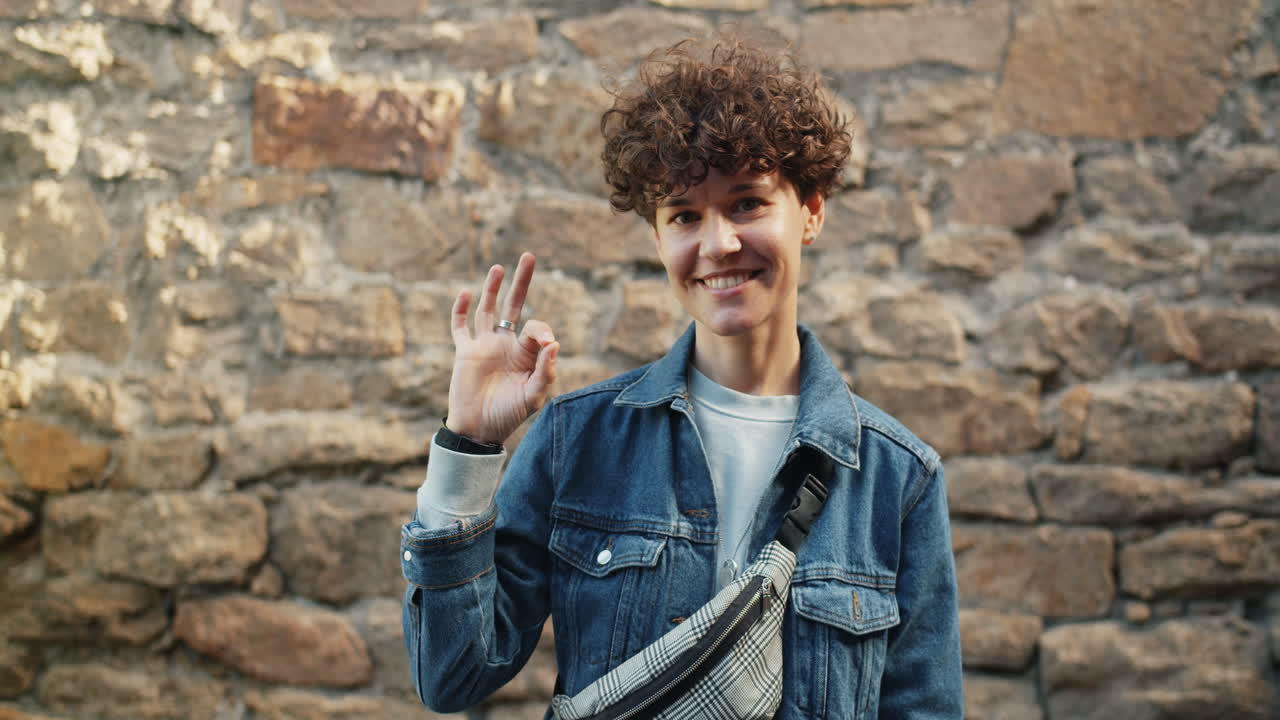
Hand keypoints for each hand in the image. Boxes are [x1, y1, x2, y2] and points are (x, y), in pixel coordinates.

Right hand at [445, 252, 558, 445]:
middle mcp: (506, 345)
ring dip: (492, 289)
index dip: (542, 330)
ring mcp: (484, 346)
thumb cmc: (508, 415)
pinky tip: (465, 293)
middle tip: (529, 256)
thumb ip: (545, 371)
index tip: (546, 343)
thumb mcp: (534, 396)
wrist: (478, 429)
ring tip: (499, 268)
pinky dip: (460, 310)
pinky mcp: (464, 351)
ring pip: (487, 309)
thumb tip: (555, 343)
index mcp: (526, 354)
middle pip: (514, 306)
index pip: (536, 328)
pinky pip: (460, 326)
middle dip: (522, 282)